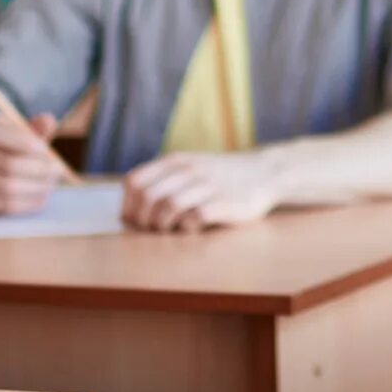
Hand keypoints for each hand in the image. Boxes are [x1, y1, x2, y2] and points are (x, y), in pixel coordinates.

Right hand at [0, 111, 66, 215]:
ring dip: (36, 187)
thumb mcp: (25, 131)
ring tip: (51, 184)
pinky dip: (28, 203)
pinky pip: (5, 206)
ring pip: (7, 187)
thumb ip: (37, 127)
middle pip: (8, 164)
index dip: (26, 143)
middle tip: (58, 170)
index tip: (46, 148)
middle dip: (39, 169)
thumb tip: (48, 121)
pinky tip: (42, 197)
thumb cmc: (15, 145)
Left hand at [122, 150, 282, 231]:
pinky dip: (186, 228)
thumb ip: (161, 181)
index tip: (134, 219)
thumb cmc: (220, 176)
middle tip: (151, 230)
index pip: (134, 182)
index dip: (128, 205)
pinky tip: (192, 227)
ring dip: (162, 225)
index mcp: (175, 161)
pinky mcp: (223, 203)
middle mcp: (189, 170)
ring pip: (167, 207)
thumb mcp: (189, 167)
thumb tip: (127, 211)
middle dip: (143, 220)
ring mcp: (207, 186)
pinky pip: (194, 218)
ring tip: (170, 229)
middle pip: (148, 197)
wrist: (264, 172)